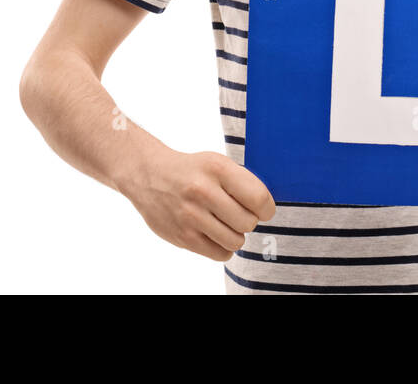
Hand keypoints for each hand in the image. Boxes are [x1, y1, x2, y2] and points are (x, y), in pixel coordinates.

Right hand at [119, 147, 276, 260]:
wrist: (150, 175)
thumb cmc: (193, 171)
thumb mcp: (218, 163)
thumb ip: (242, 182)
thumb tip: (268, 208)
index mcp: (217, 169)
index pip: (258, 198)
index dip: (267, 208)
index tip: (264, 209)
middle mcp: (204, 192)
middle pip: (248, 222)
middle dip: (249, 221)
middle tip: (238, 214)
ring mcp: (191, 216)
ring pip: (236, 241)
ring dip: (236, 235)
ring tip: (225, 224)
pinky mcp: (183, 237)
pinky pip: (220, 254)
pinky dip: (223, 247)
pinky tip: (215, 234)